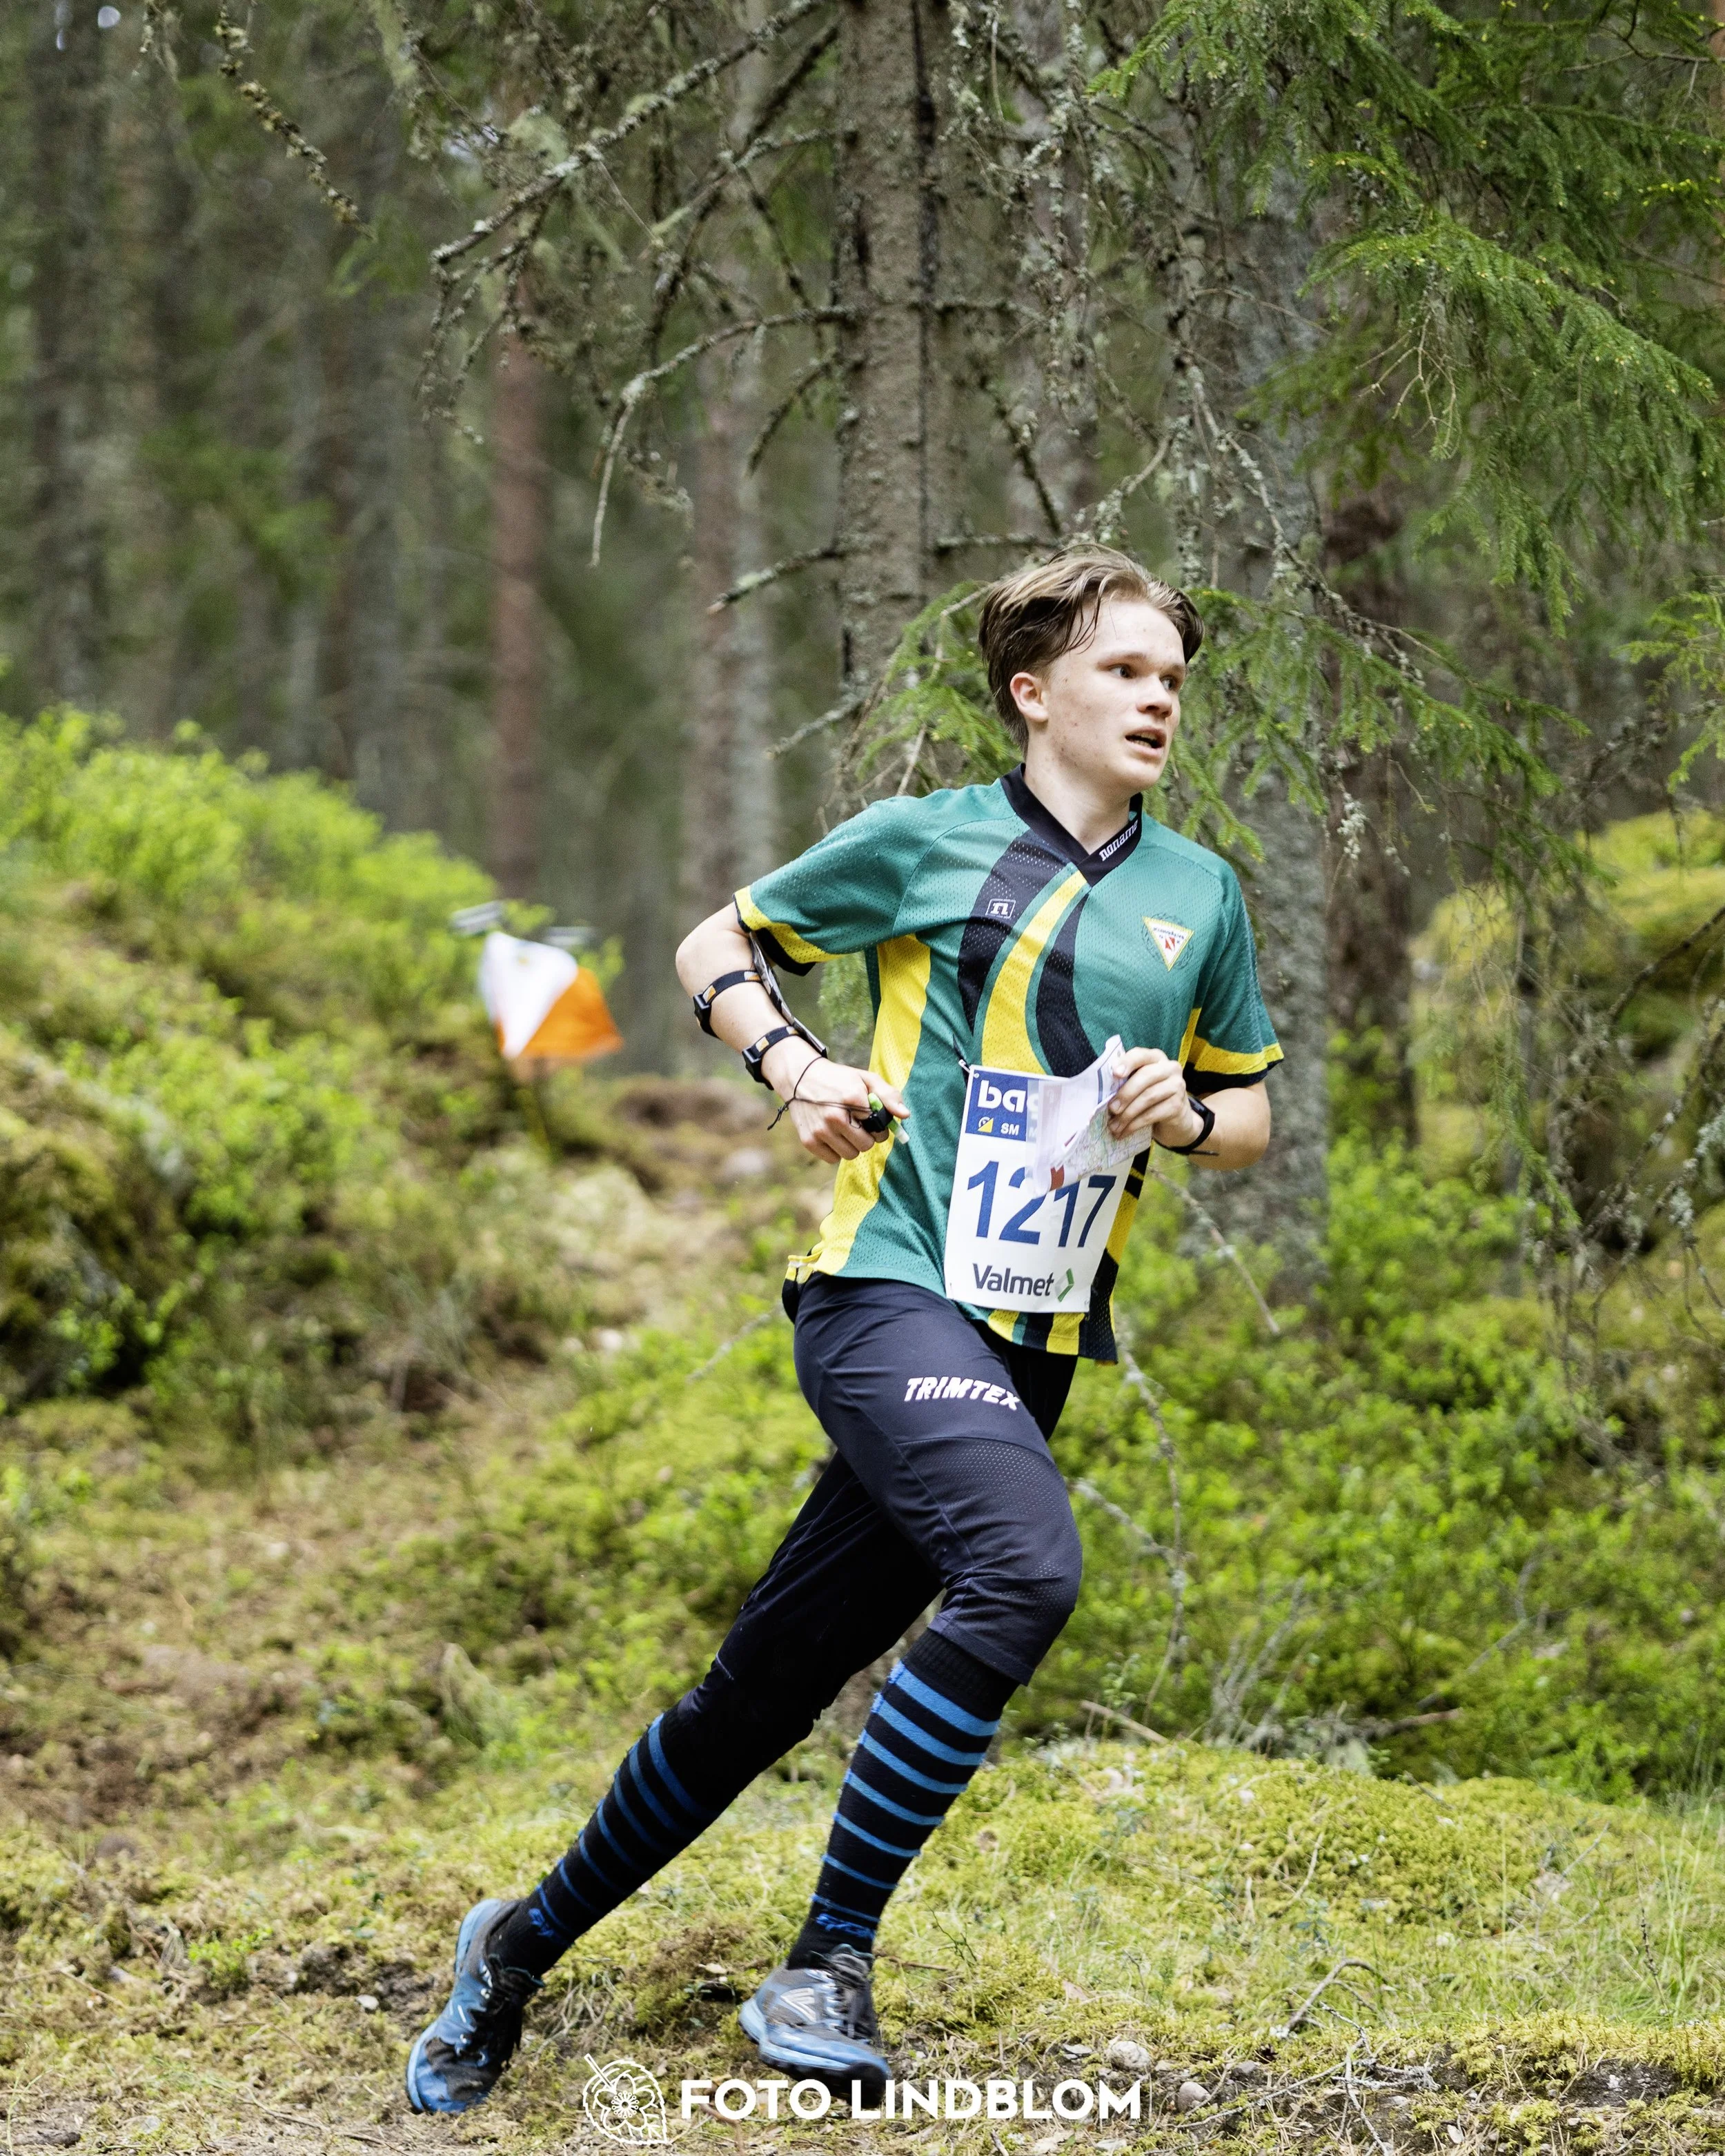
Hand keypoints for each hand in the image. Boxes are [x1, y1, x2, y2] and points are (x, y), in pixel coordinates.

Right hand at [762, 1043, 909, 1163]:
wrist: (799, 1077)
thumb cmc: (838, 1080)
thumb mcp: (865, 1079)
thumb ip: (888, 1095)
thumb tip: (905, 1115)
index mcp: (852, 1098)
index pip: (879, 1128)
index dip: (879, 1125)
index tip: (872, 1119)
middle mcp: (835, 1116)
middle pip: (866, 1145)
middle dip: (867, 1137)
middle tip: (858, 1124)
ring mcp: (820, 1130)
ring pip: (850, 1155)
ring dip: (851, 1145)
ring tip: (844, 1128)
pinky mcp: (808, 1141)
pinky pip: (833, 1159)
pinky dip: (835, 1150)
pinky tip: (831, 1134)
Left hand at [1105, 1046, 1202, 1148]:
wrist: (1176, 1120)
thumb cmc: (1151, 1099)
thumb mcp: (1139, 1086)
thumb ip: (1125, 1081)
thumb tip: (1102, 1090)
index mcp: (1156, 1058)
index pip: (1141, 1055)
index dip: (1127, 1062)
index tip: (1115, 1073)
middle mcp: (1170, 1068)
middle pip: (1145, 1076)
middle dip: (1125, 1094)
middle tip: (1111, 1109)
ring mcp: (1177, 1086)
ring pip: (1148, 1097)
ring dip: (1127, 1114)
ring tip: (1114, 1126)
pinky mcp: (1178, 1105)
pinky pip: (1153, 1114)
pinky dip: (1135, 1124)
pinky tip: (1125, 1131)